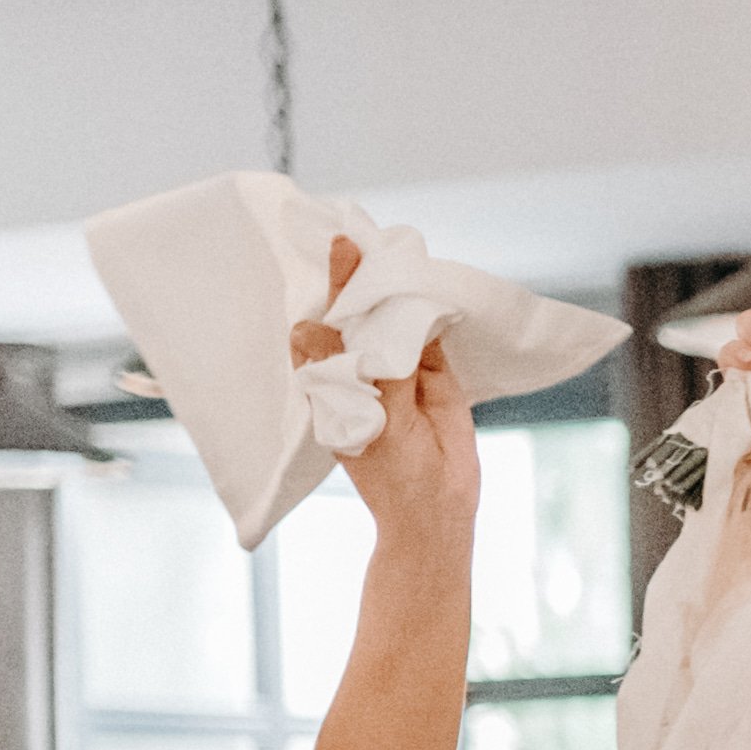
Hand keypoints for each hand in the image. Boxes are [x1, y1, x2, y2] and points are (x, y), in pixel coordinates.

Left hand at [306, 239, 482, 550]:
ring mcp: (400, 370)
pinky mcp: (435, 375)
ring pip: (394, 321)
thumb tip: (311, 326)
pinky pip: (429, 336)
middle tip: (356, 238)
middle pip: (358, 316)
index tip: (339, 249)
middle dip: (358, 281)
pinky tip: (427, 287)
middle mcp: (363, 371)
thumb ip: (358, 372)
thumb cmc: (393, 475)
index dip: (333, 290)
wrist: (439, 511)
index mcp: (334, 384)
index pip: (327, 326)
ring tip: (395, 254)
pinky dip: (430, 312)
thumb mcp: (373, 422)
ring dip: (395, 292)